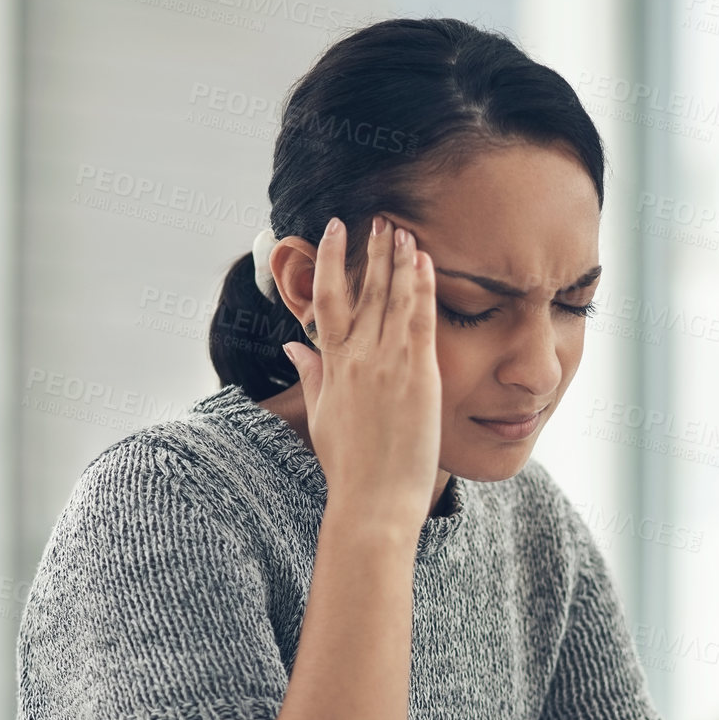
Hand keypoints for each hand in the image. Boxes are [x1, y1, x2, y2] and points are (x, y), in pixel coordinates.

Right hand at [281, 215, 440, 532]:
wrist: (373, 501)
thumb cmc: (350, 466)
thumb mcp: (322, 416)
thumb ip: (312, 374)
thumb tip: (294, 345)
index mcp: (332, 365)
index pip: (326, 299)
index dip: (328, 260)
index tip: (334, 231)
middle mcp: (356, 358)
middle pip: (362, 290)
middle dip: (370, 251)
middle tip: (380, 218)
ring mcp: (386, 364)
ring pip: (391, 298)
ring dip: (397, 259)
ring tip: (402, 228)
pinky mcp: (417, 376)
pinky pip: (420, 320)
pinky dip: (421, 287)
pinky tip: (424, 260)